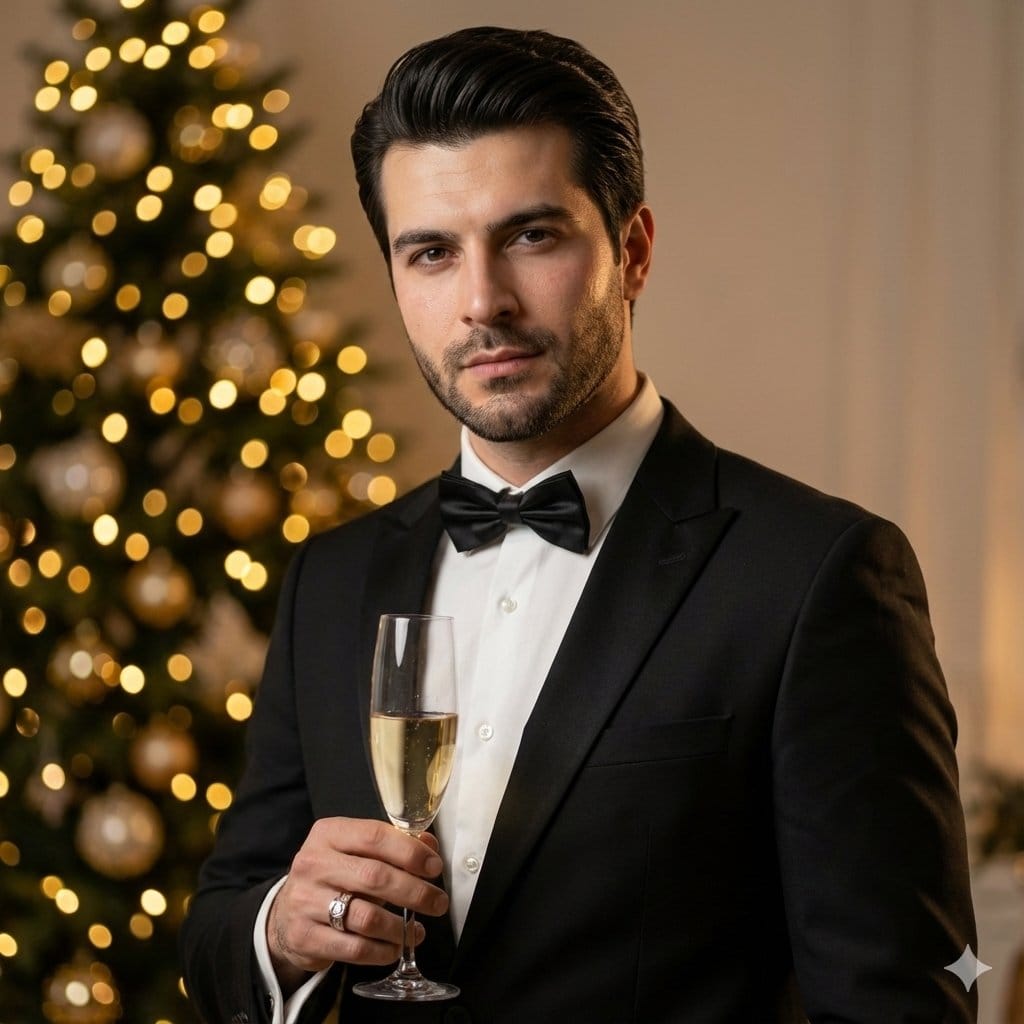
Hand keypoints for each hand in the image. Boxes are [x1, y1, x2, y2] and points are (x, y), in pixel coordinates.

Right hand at [266, 817, 447, 992]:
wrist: (287, 913)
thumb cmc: (333, 876)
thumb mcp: (355, 850)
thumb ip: (393, 845)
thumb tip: (429, 846)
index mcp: (328, 834)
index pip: (375, 836)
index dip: (410, 852)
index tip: (434, 867)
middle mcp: (313, 864)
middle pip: (375, 877)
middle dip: (415, 892)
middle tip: (438, 902)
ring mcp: (305, 901)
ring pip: (366, 917)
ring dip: (401, 927)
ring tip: (418, 931)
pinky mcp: (304, 936)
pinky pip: (354, 948)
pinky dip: (382, 951)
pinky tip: (395, 947)